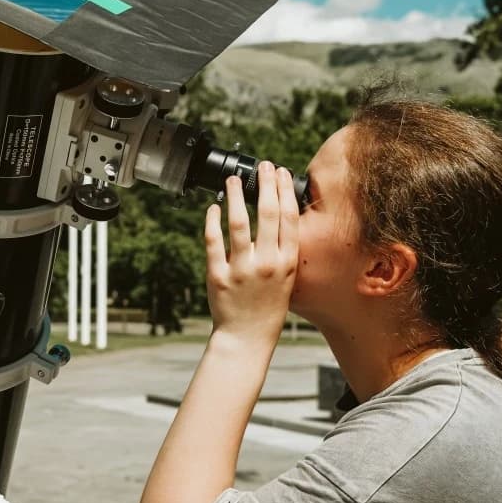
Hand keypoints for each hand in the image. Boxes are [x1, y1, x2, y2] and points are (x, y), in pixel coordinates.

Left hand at [203, 161, 298, 346]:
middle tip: (263, 166)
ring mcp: (242, 270)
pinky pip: (213, 242)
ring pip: (239, 224)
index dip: (286, 192)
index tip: (283, 173)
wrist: (247, 336)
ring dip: (236, 197)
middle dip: (267, 185)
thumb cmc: (268, 306)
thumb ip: (282, 250)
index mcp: (287, 263)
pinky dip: (212, 221)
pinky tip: (213, 208)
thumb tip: (278, 217)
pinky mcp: (219, 276)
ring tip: (232, 180)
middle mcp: (267, 264)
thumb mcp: (286, 278)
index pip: (289, 219)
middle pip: (268, 215)